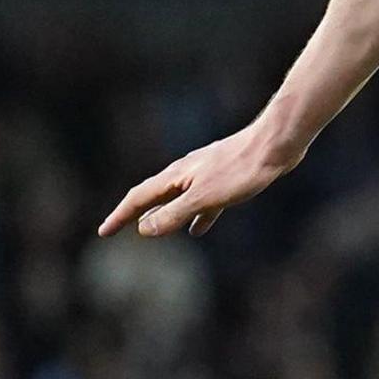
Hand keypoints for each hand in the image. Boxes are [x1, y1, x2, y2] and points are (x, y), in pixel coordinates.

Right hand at [101, 124, 303, 239]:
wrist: (275, 145)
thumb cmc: (241, 170)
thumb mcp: (204, 198)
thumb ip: (174, 214)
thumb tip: (143, 229)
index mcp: (176, 176)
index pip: (138, 199)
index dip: (119, 217)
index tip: (103, 233)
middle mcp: (185, 173)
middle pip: (152, 197)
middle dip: (133, 214)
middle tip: (115, 229)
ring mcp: (205, 175)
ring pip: (176, 200)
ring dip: (161, 215)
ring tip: (152, 231)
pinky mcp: (224, 179)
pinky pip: (201, 203)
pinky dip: (194, 217)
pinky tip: (199, 230)